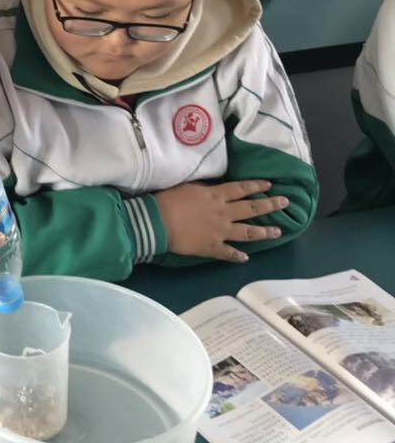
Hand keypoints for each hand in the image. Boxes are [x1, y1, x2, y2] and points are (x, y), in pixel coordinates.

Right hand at [154, 179, 289, 262]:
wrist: (158, 223)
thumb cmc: (169, 200)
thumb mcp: (188, 186)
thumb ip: (205, 187)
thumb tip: (214, 186)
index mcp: (216, 196)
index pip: (242, 188)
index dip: (257, 185)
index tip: (270, 184)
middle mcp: (224, 213)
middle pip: (251, 208)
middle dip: (270, 205)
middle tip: (285, 203)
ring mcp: (221, 232)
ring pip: (247, 232)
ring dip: (264, 231)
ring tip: (278, 231)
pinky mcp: (213, 248)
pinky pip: (229, 253)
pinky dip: (238, 256)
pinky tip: (246, 258)